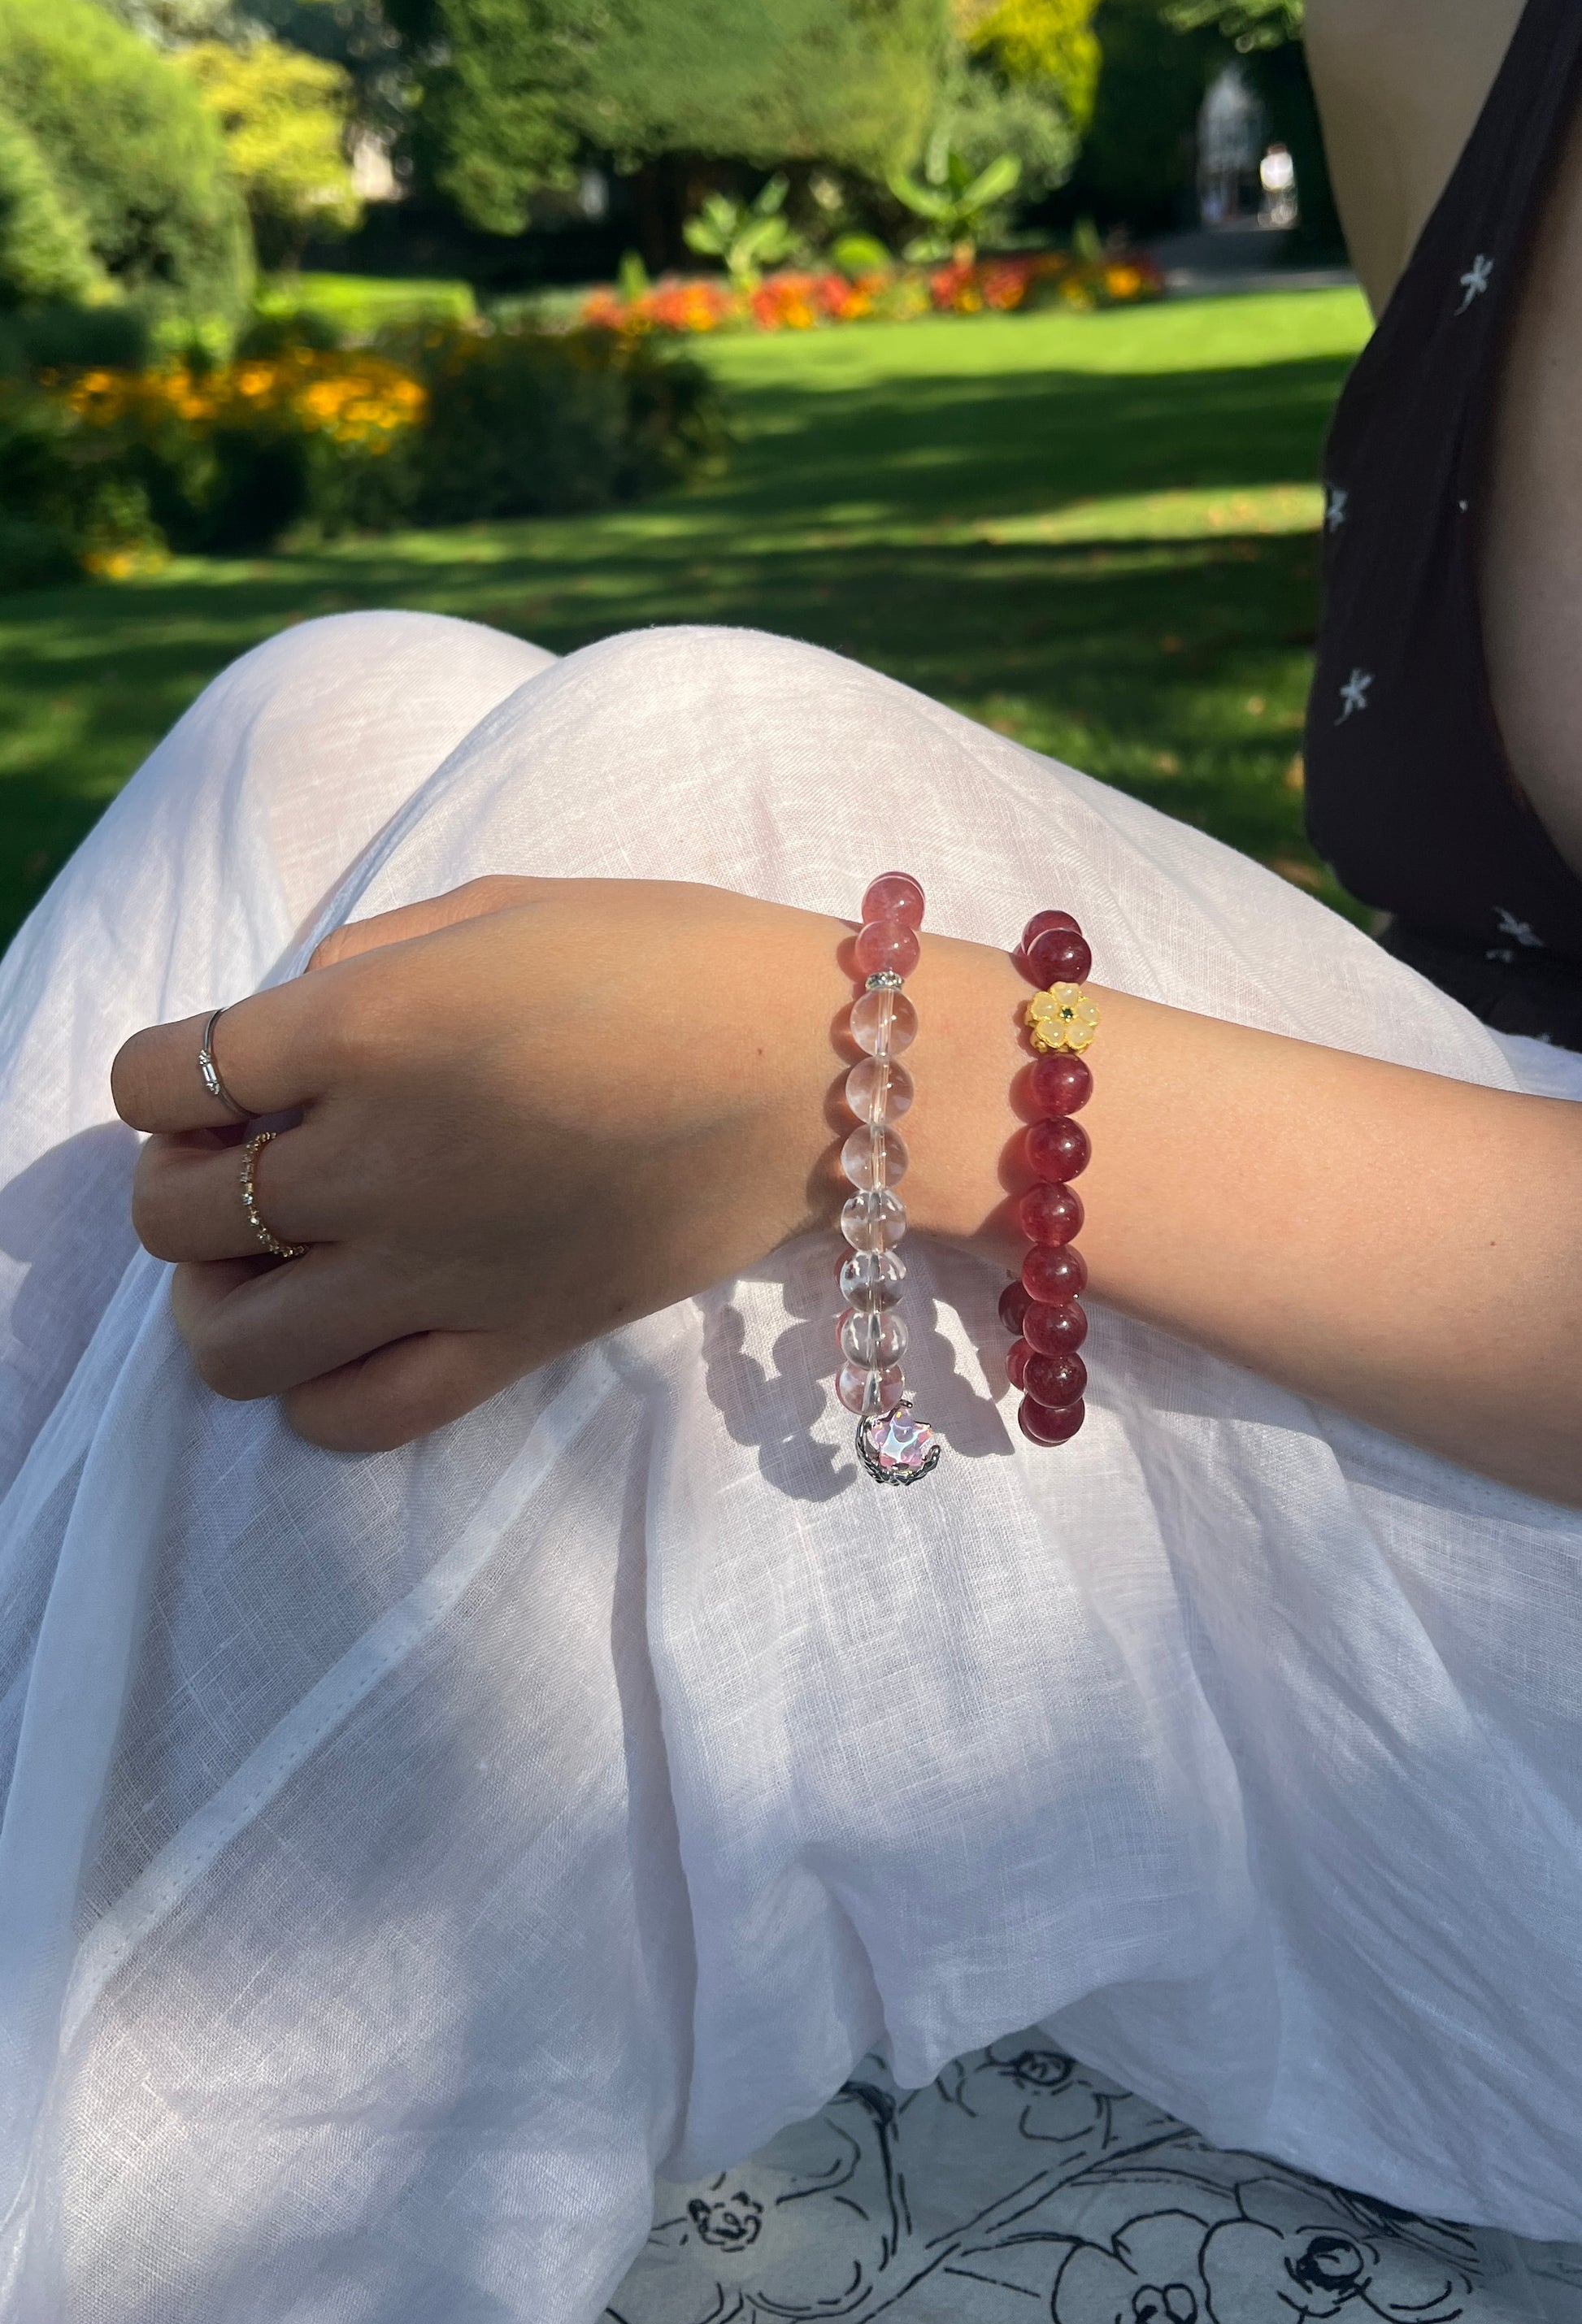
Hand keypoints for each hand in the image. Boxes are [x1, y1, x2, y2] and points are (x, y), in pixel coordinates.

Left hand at [112, 878, 848, 1451]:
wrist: (814, 1071)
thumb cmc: (667, 957)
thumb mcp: (497, 906)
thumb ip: (362, 958)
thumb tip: (281, 1024)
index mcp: (366, 1026)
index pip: (159, 1075)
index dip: (166, 1070)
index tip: (222, 1066)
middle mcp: (379, 1159)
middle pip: (174, 1213)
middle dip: (178, 1178)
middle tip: (242, 1154)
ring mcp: (438, 1269)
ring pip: (230, 1344)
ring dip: (218, 1299)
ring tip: (273, 1259)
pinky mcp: (508, 1345)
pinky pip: (351, 1417)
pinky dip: (313, 1391)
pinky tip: (345, 1331)